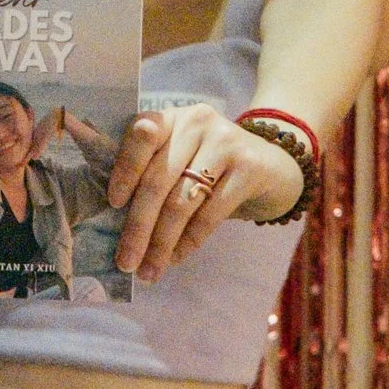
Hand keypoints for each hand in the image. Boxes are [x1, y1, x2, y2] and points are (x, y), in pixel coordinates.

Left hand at [103, 100, 301, 281]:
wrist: (276, 166)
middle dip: (138, 226)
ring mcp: (225, 142)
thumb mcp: (182, 157)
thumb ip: (152, 174)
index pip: (141, 135)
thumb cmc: (213, 167)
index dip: (125, 169)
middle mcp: (196, 123)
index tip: (113, 204)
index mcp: (172, 118)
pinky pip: (210, 213)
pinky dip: (189, 241)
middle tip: (125, 261)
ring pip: (182, 201)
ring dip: (161, 243)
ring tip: (148, 270)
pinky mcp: (249, 168)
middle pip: (158, 179)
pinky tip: (176, 258)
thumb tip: (116, 225)